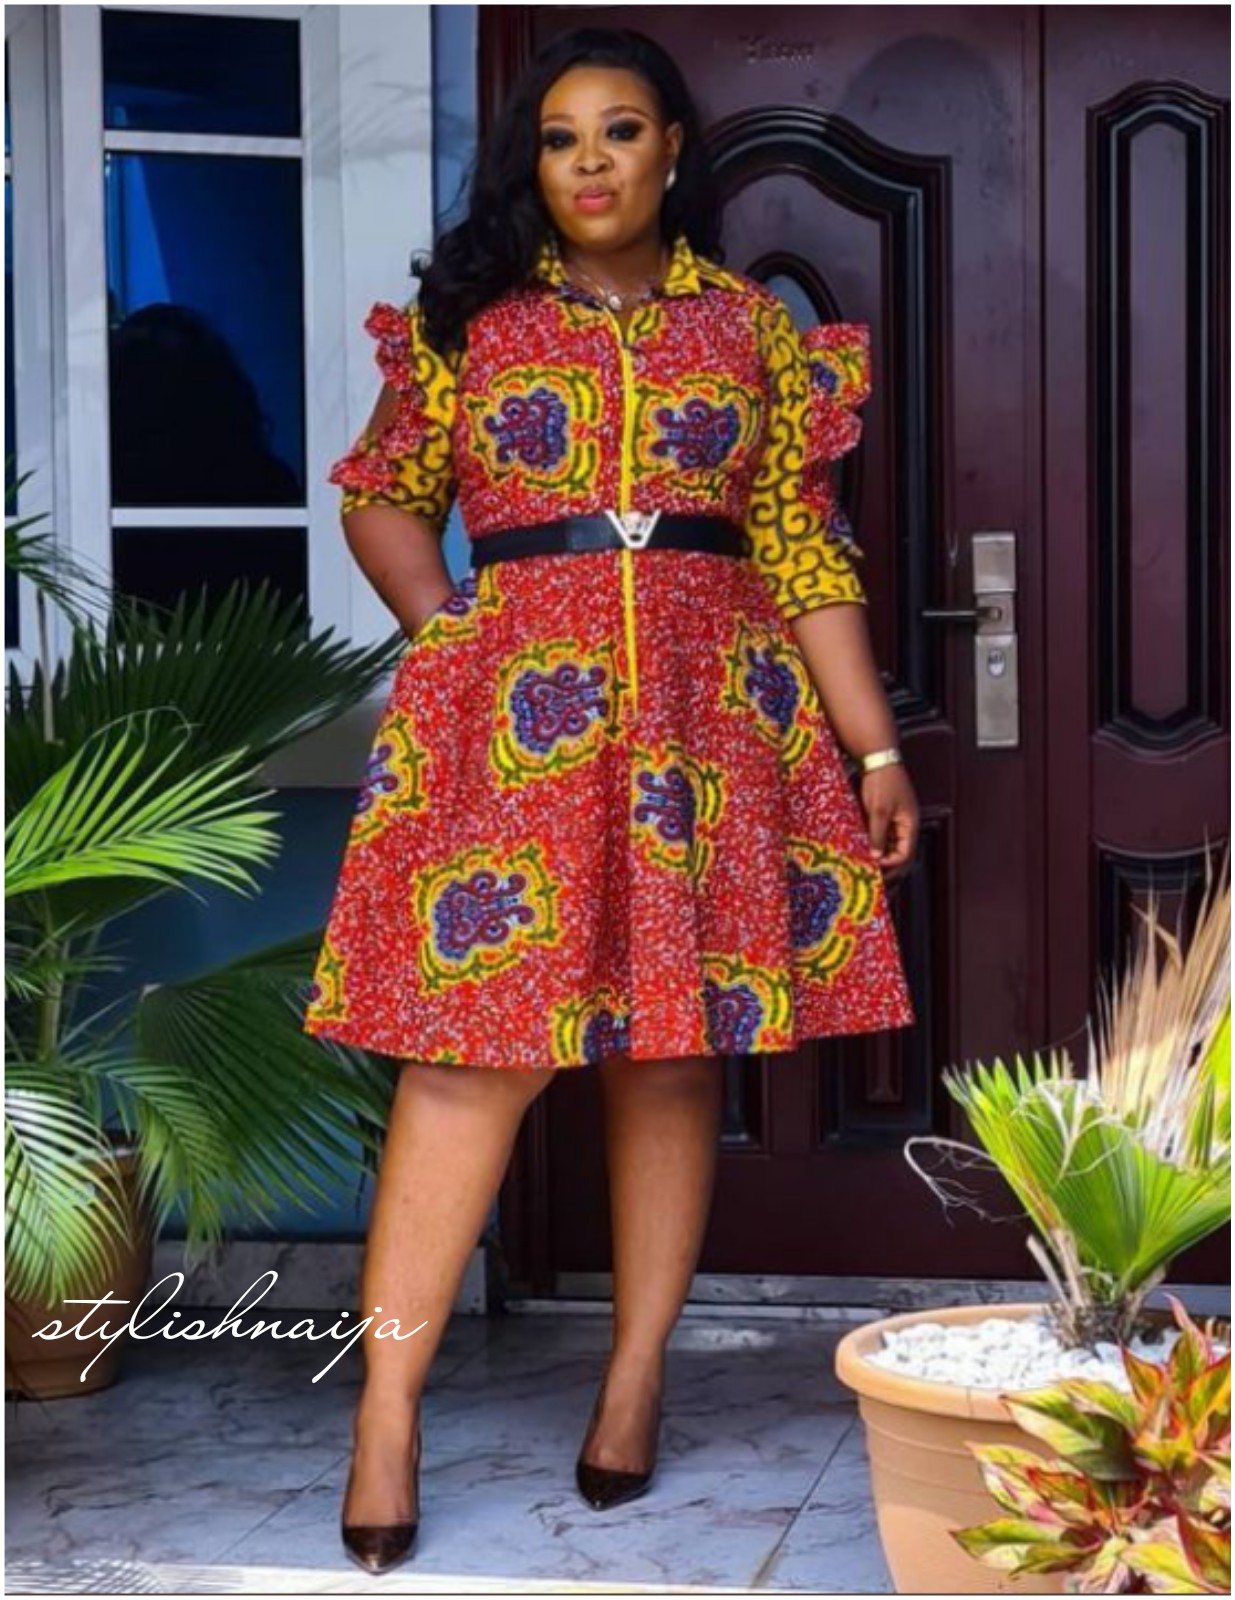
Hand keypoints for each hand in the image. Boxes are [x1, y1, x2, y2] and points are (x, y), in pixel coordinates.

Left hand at [858, 765, 918, 881]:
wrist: (878, 759)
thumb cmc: (882, 781)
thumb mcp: (878, 810)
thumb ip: (877, 834)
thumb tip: (875, 856)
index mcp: (910, 825)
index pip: (905, 854)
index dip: (891, 865)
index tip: (875, 870)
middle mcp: (906, 826)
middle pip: (902, 856)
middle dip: (891, 871)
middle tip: (876, 885)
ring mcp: (897, 822)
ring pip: (893, 849)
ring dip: (884, 862)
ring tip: (871, 875)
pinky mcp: (887, 817)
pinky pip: (885, 839)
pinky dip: (878, 850)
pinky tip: (866, 856)